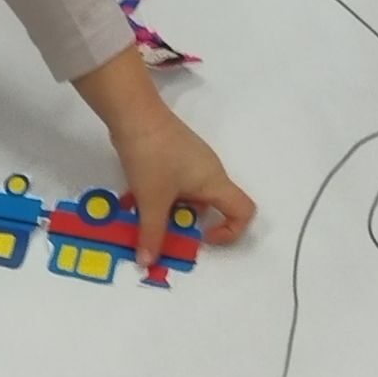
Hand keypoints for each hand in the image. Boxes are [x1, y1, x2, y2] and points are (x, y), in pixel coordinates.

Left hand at [75, 47, 254, 262]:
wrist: (133, 114)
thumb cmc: (152, 157)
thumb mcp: (151, 201)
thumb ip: (151, 234)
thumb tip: (147, 263)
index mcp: (215, 182)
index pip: (244, 211)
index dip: (230, 232)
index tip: (201, 236)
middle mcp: (210, 171)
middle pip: (212, 206)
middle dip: (189, 223)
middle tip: (163, 228)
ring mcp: (193, 160)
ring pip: (190, 196)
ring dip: (171, 209)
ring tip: (144, 212)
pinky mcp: (175, 153)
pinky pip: (177, 183)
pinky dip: (162, 194)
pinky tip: (137, 194)